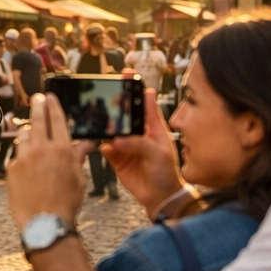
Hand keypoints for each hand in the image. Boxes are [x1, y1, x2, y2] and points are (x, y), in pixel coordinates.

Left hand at [8, 94, 89, 228]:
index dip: (52, 106)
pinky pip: (17, 156)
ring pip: (24, 136)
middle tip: (36, 98)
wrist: (45, 222)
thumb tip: (86, 144)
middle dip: (37, 106)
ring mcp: (24, 158)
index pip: (56, 120)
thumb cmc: (66, 202)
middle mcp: (42, 149)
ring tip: (32, 135)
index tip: (49, 96)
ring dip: (28, 133)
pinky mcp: (12, 169)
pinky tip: (27, 166)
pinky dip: (22, 157)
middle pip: (37, 120)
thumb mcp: (78, 178)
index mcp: (62, 149)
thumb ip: (78, 157)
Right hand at [100, 88, 185, 212]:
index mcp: (153, 127)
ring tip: (104, 126)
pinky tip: (107, 148)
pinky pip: (106, 148)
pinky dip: (104, 146)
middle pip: (124, 113)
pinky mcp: (117, 158)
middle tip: (107, 99)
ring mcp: (126, 145)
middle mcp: (138, 133)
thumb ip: (139, 144)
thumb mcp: (158, 154)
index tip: (126, 74)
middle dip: (115, 105)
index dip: (135, 87)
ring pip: (112, 130)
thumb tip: (118, 140)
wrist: (159, 197)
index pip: (144, 101)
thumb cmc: (166, 173)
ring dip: (107, 128)